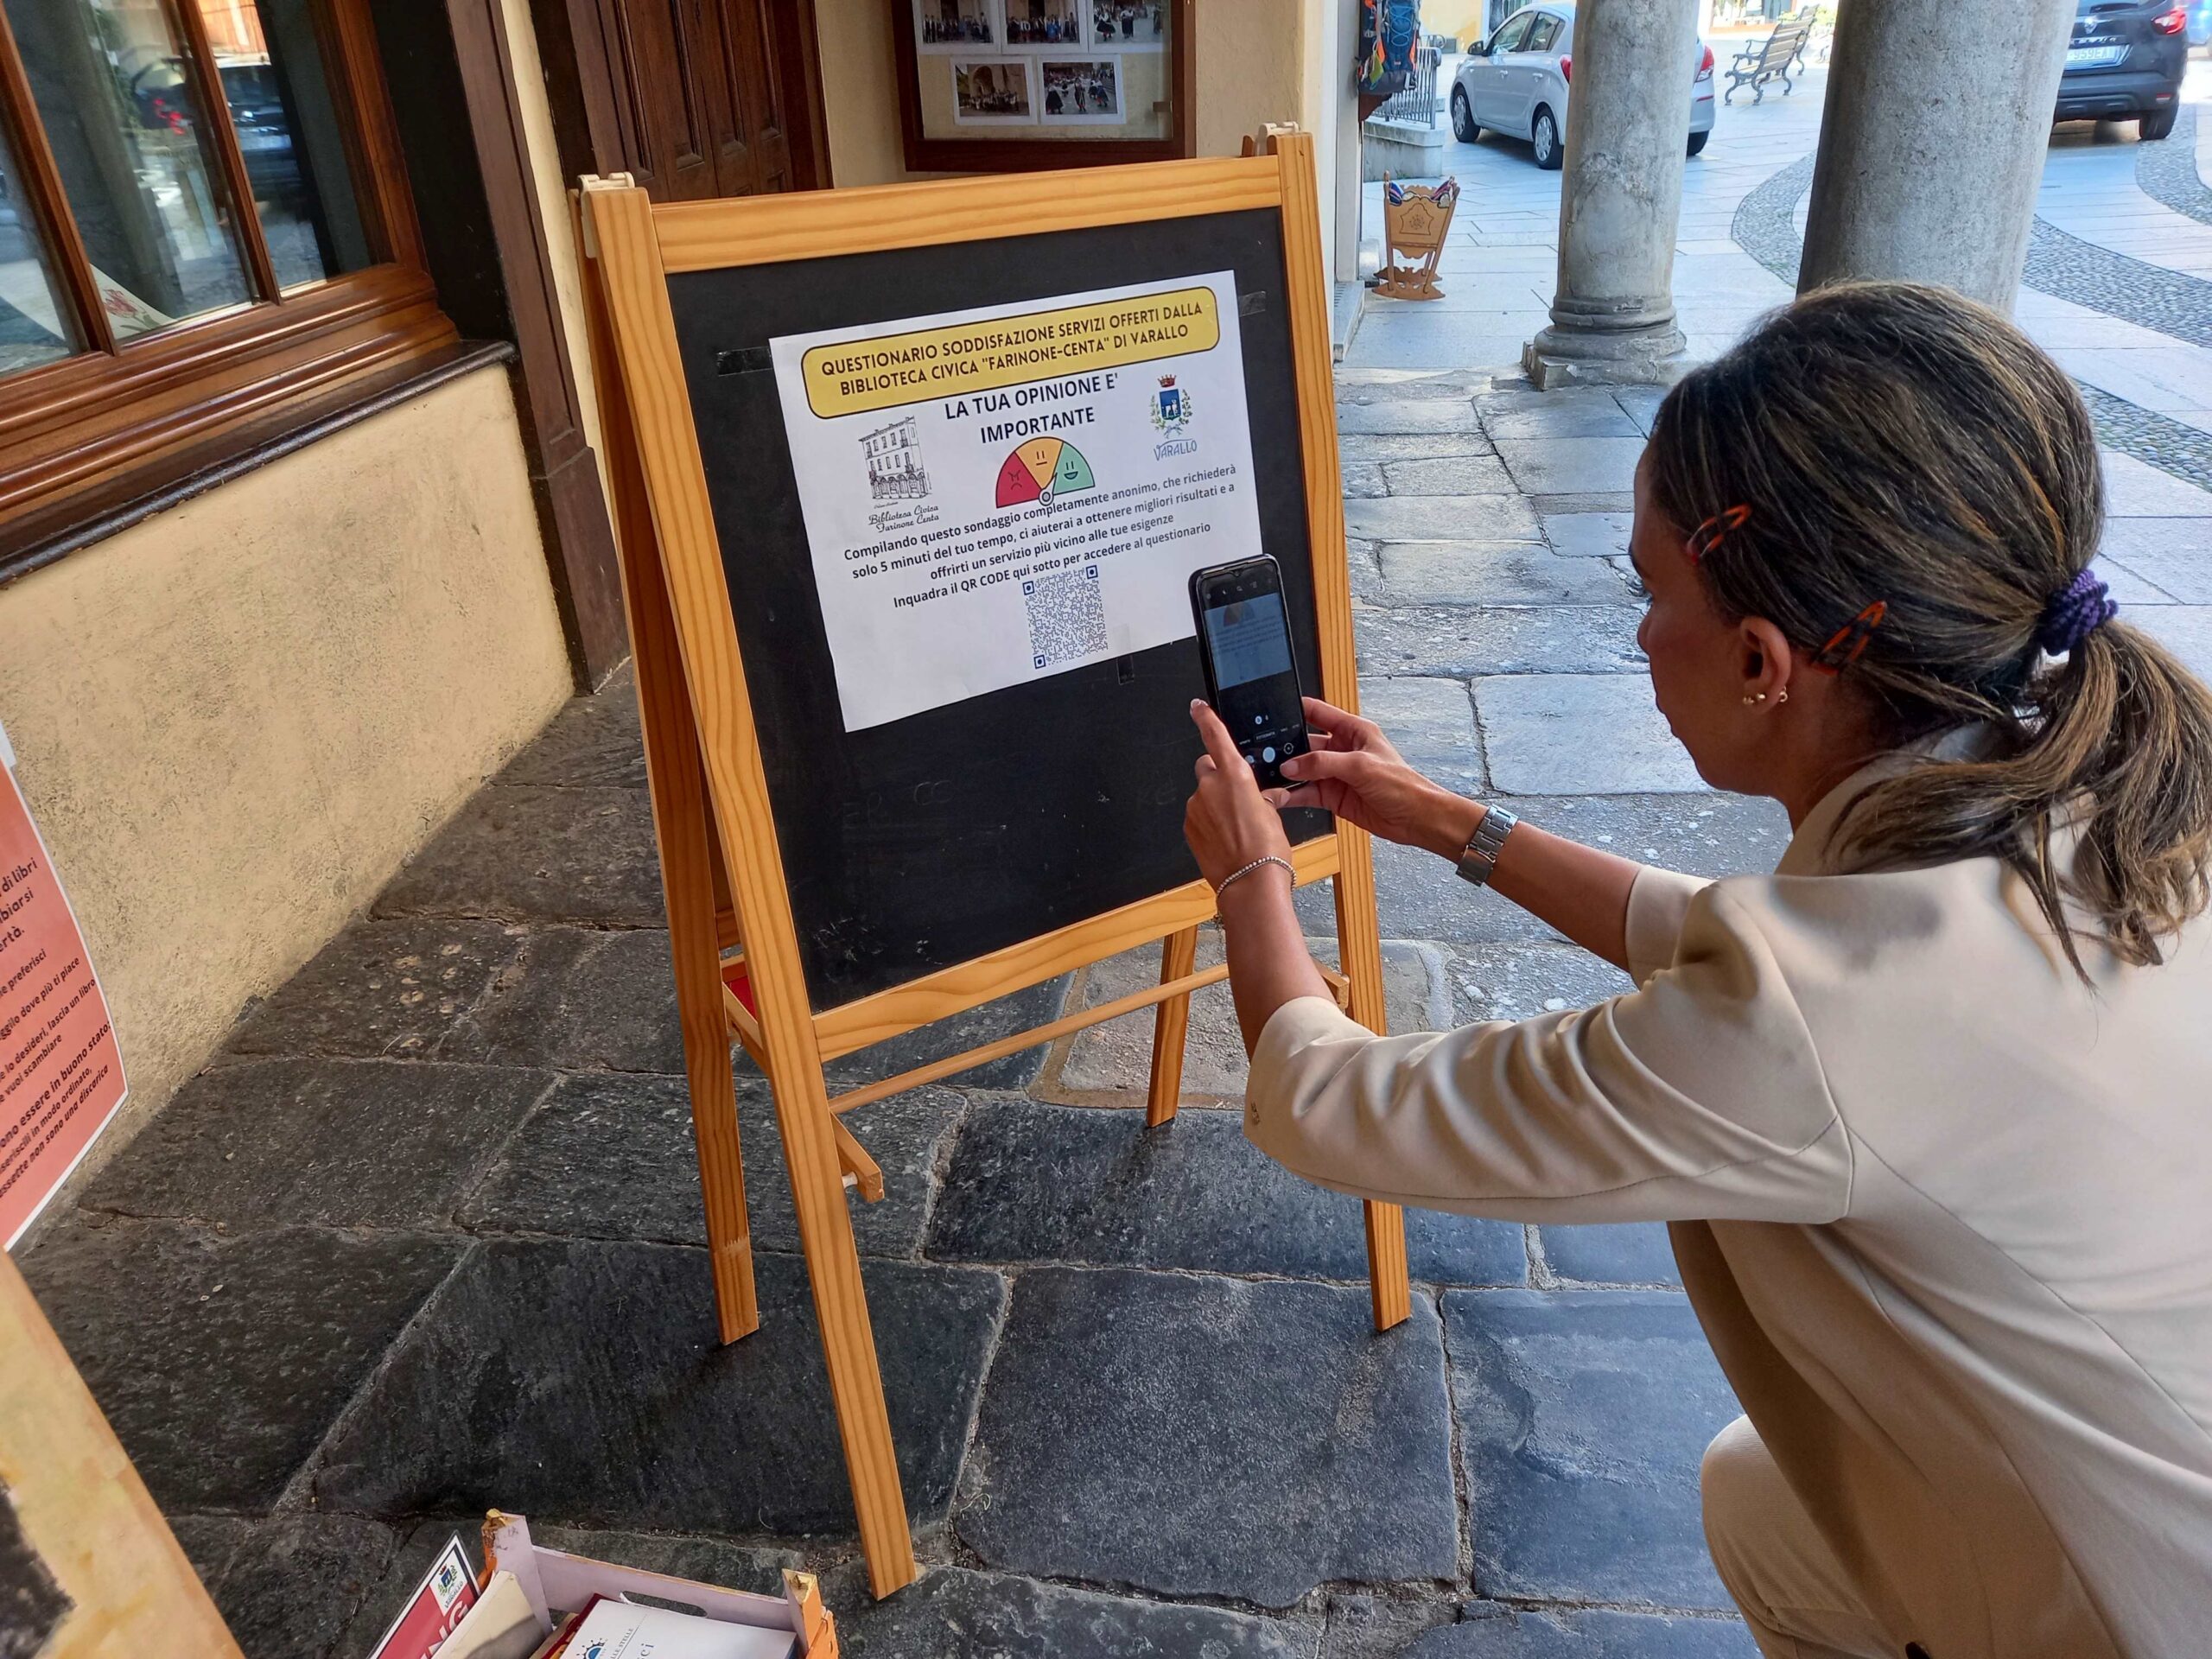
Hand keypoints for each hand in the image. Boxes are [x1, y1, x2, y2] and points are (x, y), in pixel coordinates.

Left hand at [1184, 700, 1292, 887]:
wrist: (1250, 883)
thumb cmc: (1267, 850)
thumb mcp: (1273, 815)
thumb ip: (1263, 798)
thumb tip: (1264, 797)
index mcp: (1234, 775)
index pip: (1215, 736)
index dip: (1205, 718)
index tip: (1197, 706)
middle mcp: (1210, 787)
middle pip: (1208, 768)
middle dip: (1219, 777)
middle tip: (1238, 797)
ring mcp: (1196, 808)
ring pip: (1203, 795)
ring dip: (1216, 804)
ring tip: (1237, 827)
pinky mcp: (1189, 828)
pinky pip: (1198, 816)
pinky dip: (1209, 822)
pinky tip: (1226, 838)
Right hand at [1270, 697, 1471, 856]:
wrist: (1415, 818)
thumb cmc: (1401, 785)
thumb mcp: (1360, 766)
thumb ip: (1323, 763)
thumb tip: (1292, 765)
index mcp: (1353, 731)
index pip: (1318, 713)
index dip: (1296, 709)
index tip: (1272, 711)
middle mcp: (1342, 750)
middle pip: (1305, 743)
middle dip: (1286, 747)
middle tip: (1262, 752)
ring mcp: (1336, 774)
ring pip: (1303, 769)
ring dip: (1287, 773)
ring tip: (1266, 775)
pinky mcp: (1333, 796)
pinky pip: (1307, 792)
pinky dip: (1293, 794)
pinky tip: (1279, 795)